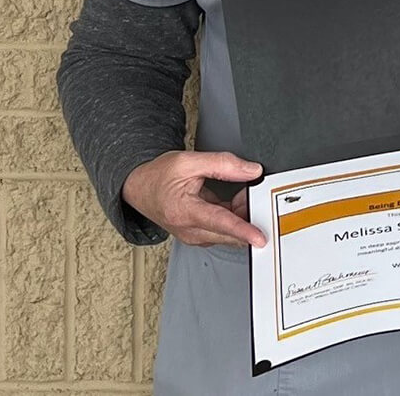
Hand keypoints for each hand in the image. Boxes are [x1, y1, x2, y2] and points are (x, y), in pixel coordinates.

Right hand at [121, 150, 265, 247]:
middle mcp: (190, 230)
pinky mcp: (199, 236)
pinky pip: (224, 230)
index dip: (243, 230)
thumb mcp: (189, 161)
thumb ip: (223, 164)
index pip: (220, 223)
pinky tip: (233, 201)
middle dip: (247, 214)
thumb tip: (252, 170)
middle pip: (229, 230)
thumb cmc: (159, 177)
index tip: (260, 238)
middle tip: (254, 192)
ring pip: (229, 232)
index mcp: (185, 212)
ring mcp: (194, 236)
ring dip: (241, 214)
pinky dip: (233, 216)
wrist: (140, 189)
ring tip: (239, 192)